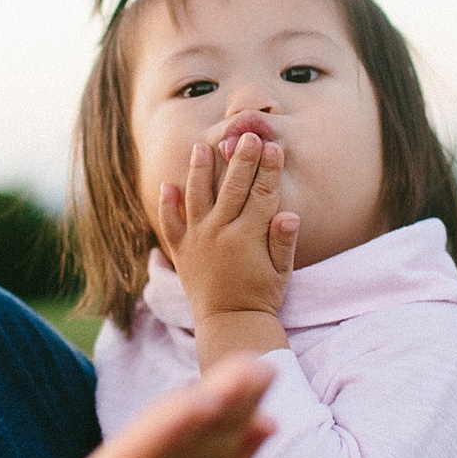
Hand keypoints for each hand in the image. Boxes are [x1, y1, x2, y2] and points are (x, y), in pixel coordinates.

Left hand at [157, 132, 299, 367]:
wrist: (229, 323)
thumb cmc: (261, 296)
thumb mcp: (281, 272)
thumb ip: (283, 241)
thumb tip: (289, 213)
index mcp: (247, 236)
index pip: (261, 194)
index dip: (269, 169)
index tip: (273, 146)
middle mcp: (220, 233)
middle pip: (232, 188)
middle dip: (241, 159)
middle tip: (246, 134)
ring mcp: (198, 240)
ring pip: (197, 197)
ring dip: (199, 170)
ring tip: (200, 146)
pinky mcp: (182, 251)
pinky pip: (171, 224)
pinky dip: (167, 205)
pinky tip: (167, 185)